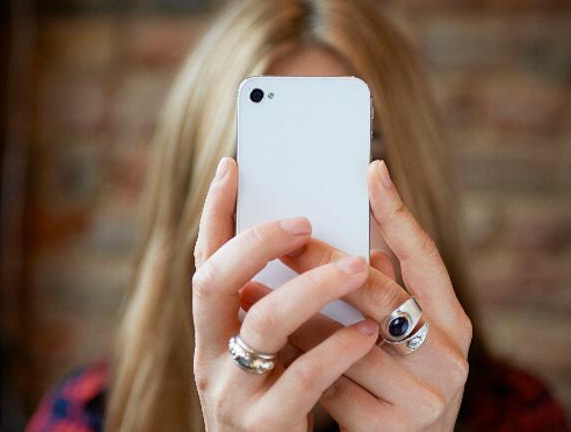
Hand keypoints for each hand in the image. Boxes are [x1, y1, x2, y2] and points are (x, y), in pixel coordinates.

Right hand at [192, 157, 379, 431]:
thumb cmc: (281, 401)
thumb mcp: (274, 350)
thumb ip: (285, 302)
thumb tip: (323, 239)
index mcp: (213, 331)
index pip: (203, 260)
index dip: (214, 212)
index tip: (234, 165)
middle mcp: (210, 356)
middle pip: (213, 281)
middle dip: (258, 241)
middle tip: (305, 220)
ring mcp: (232, 392)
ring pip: (263, 324)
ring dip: (313, 286)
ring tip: (360, 265)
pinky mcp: (265, 427)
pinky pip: (302, 378)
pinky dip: (337, 347)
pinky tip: (366, 331)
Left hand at [241, 160, 471, 430]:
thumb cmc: (398, 384)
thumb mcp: (406, 340)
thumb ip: (389, 290)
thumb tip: (359, 232)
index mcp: (455, 325)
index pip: (427, 258)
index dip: (399, 214)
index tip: (371, 170)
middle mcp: (449, 359)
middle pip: (377, 292)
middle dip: (322, 260)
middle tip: (283, 231)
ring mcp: (423, 397)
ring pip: (342, 338)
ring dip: (294, 312)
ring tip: (252, 285)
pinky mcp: (388, 428)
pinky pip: (327, 382)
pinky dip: (293, 359)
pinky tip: (266, 341)